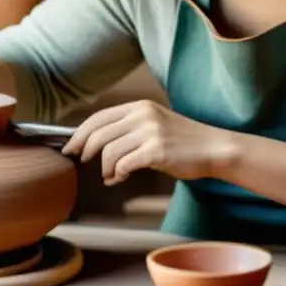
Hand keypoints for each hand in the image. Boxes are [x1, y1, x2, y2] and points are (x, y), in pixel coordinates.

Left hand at [61, 101, 237, 185]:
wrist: (215, 148)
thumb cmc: (184, 141)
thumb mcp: (155, 123)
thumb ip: (130, 128)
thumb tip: (96, 142)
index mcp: (139, 107)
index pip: (98, 117)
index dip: (80, 133)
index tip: (71, 146)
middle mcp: (142, 115)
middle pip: (98, 133)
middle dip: (84, 150)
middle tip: (82, 162)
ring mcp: (150, 132)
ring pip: (109, 152)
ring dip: (105, 168)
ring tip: (111, 175)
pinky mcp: (157, 151)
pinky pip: (124, 164)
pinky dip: (117, 174)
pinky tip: (120, 178)